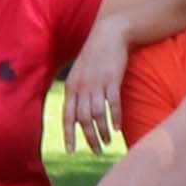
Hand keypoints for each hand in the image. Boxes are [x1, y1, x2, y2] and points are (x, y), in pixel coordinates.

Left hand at [65, 21, 136, 150]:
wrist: (109, 33)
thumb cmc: (95, 55)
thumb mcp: (80, 73)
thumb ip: (77, 92)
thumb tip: (76, 115)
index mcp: (71, 87)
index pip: (67, 116)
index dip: (68, 134)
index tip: (71, 151)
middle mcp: (82, 87)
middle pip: (83, 119)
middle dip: (89, 138)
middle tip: (96, 152)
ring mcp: (97, 83)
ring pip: (97, 114)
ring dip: (102, 131)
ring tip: (108, 143)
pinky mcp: (113, 79)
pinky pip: (113, 103)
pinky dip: (115, 118)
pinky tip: (118, 128)